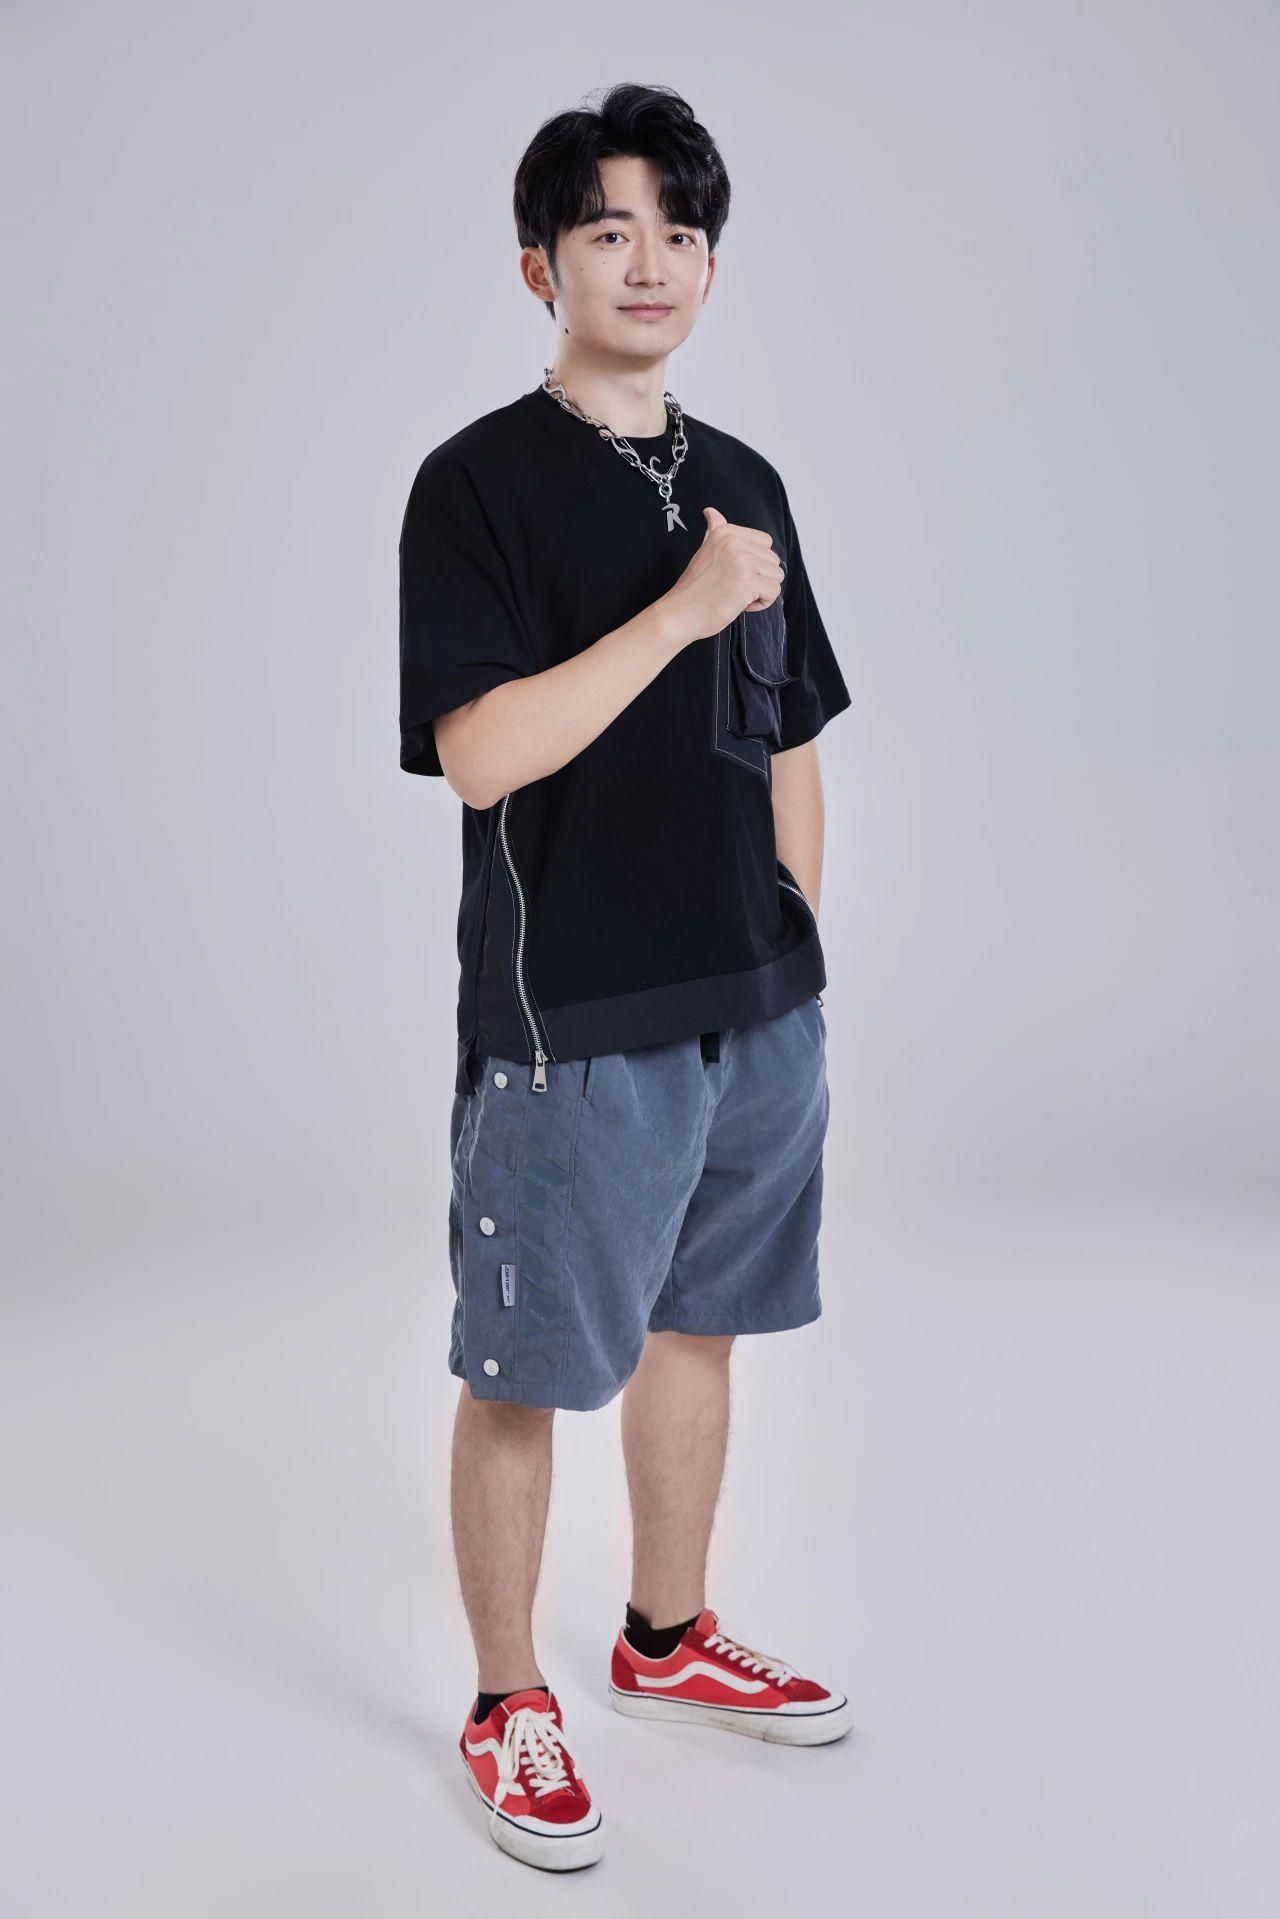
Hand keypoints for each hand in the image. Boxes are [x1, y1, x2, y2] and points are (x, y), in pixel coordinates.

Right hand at [658, 506, 785, 644]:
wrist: (680, 613)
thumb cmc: (693, 588)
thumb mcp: (704, 551)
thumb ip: (714, 531)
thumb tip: (711, 511)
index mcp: (725, 532)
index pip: (765, 542)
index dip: (756, 562)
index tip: (735, 573)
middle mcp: (734, 542)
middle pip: (773, 559)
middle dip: (760, 577)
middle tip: (735, 587)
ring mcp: (742, 561)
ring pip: (776, 575)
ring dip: (762, 590)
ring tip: (739, 596)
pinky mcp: (747, 582)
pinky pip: (774, 591)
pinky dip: (762, 602)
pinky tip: (742, 605)